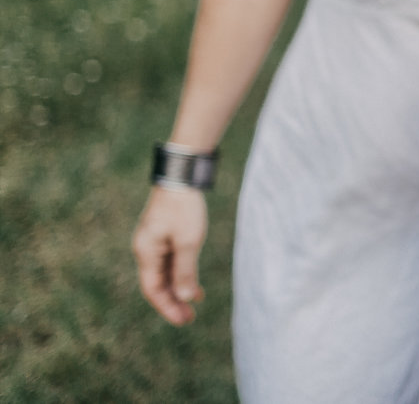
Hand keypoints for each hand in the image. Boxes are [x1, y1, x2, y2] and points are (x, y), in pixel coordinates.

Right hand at [132, 186, 207, 324]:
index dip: (167, 307)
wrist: (182, 177)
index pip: (153, 289)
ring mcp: (154, 242)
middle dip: (172, 302)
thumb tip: (183, 299)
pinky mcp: (164, 236)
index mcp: (146, 252)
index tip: (183, 320)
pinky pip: (170, 262)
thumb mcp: (189, 242)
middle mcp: (146, 249)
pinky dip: (181, 275)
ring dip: (177, 290)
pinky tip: (194, 285)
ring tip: (193, 306)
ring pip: (164, 274)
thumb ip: (185, 271)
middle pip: (156, 284)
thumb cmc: (184, 208)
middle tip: (188, 319)